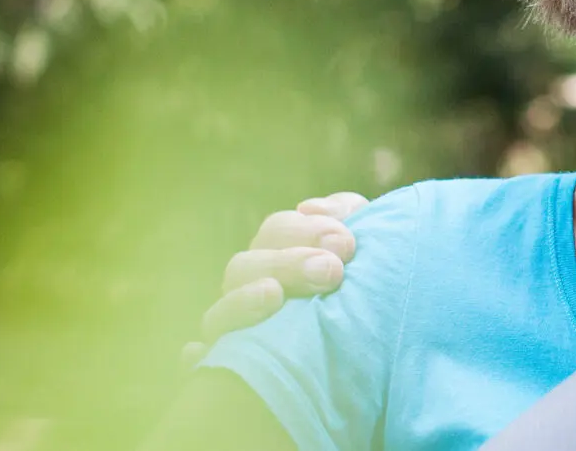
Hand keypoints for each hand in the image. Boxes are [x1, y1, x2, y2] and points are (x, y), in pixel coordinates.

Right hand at [180, 192, 368, 368]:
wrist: (377, 361)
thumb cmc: (367, 297)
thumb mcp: (367, 252)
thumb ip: (348, 218)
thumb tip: (310, 207)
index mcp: (280, 255)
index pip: (276, 230)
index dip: (306, 230)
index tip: (345, 243)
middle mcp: (250, 290)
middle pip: (245, 267)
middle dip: (286, 263)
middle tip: (332, 271)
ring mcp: (235, 331)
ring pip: (218, 314)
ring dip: (241, 302)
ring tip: (273, 295)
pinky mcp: (230, 368)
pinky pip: (201, 363)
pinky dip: (197, 357)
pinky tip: (198, 354)